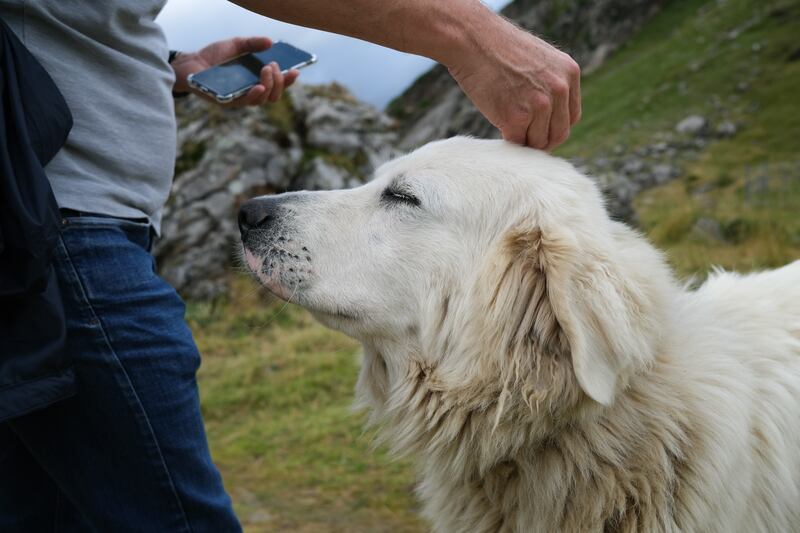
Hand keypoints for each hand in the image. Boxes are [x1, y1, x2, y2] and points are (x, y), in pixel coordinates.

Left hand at [171, 37, 299, 106]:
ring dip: (269, 85)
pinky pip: (245, 103)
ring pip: (263, 100)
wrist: (190, 63)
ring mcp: (240, 99)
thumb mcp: (236, 45)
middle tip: (273, 65)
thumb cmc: (213, 56)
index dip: (288, 81)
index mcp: (256, 80)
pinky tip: (259, 86)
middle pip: (274, 96)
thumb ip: (253, 43)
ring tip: (267, 69)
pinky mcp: (228, 102)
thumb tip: (270, 42)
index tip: (296, 70)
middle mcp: (250, 92)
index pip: (277, 85)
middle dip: (279, 81)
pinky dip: (255, 95)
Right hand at [447, 19, 580, 150]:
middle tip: (524, 137)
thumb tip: (550, 114)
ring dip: (523, 140)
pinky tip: (499, 125)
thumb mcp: (540, 60)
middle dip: (541, 140)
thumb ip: (551, 84)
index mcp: (569, 73)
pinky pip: (517, 143)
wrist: (472, 39)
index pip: (571, 117)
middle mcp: (559, 89)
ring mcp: (539, 104)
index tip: (540, 131)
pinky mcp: (516, 117)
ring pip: (538, 142)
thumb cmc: (498, 48)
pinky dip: (507, 140)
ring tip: (508, 125)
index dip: (554, 128)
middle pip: (558, 134)